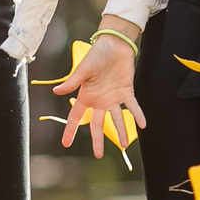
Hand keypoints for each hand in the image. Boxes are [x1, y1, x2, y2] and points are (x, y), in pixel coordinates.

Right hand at [55, 20, 145, 158]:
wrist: (115, 44)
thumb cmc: (97, 55)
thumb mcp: (83, 69)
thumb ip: (72, 82)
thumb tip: (56, 92)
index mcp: (86, 96)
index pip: (76, 117)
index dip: (71, 130)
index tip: (65, 144)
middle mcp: (99, 100)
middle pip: (97, 124)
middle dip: (97, 140)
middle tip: (98, 155)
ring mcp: (113, 97)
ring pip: (116, 119)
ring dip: (121, 131)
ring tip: (125, 145)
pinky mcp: (127, 91)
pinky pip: (132, 106)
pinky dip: (138, 115)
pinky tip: (143, 125)